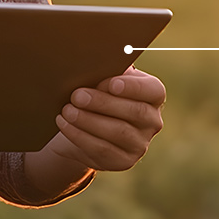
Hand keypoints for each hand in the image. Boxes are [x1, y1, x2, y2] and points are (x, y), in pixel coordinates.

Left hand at [46, 66, 165, 170]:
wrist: (86, 127)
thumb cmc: (97, 94)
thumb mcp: (104, 81)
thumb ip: (107, 71)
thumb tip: (99, 57)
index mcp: (153, 96)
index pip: (153, 91)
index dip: (133, 87)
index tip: (111, 83)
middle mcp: (153, 122)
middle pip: (134, 112)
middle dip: (103, 103)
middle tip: (77, 95)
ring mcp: (140, 144)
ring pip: (117, 132)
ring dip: (89, 120)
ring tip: (67, 110)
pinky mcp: (123, 161)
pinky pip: (102, 149)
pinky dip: (80, 135)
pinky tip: (64, 123)